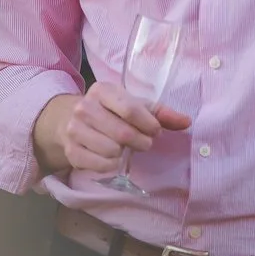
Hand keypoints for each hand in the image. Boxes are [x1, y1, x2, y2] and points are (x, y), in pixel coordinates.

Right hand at [38, 84, 192, 175]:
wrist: (68, 119)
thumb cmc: (110, 112)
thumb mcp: (134, 105)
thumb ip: (161, 113)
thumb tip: (186, 122)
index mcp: (102, 90)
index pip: (131, 109)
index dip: (149, 125)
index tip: (155, 131)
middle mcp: (84, 107)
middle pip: (122, 133)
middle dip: (141, 142)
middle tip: (144, 143)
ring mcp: (74, 130)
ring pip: (111, 150)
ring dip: (125, 154)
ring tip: (125, 148)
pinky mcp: (71, 151)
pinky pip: (100, 165)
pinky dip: (112, 165)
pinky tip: (113, 157)